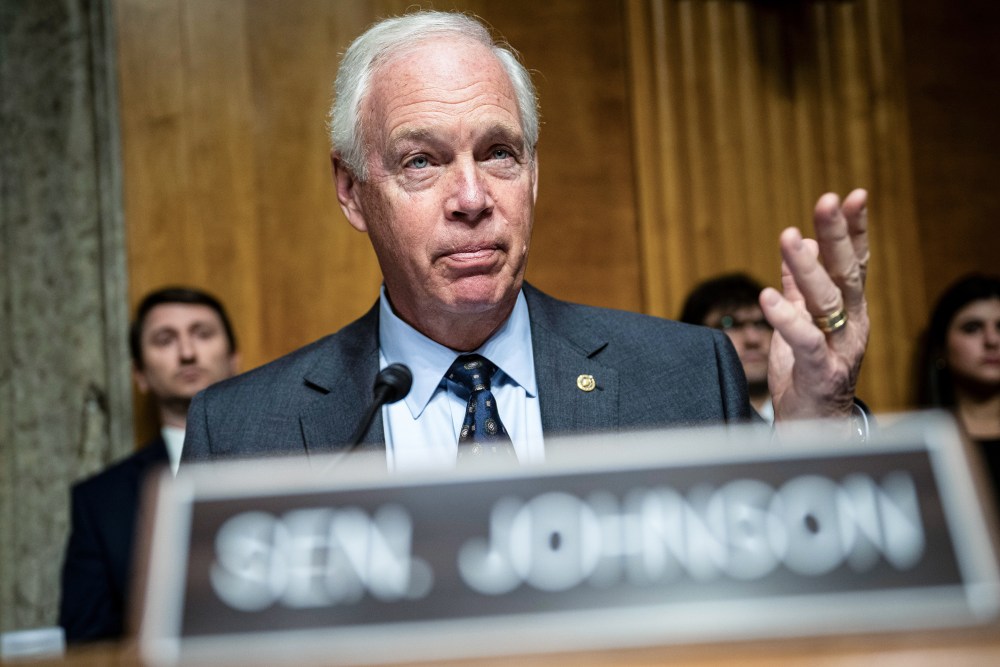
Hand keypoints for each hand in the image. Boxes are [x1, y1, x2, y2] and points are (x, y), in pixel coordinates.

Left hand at [760, 189, 869, 420]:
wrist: (815, 431)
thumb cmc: (808, 375)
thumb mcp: (802, 323)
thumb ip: (799, 287)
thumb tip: (798, 241)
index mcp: (849, 311)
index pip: (854, 263)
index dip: (854, 230)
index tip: (851, 195)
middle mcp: (852, 326)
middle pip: (846, 274)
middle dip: (838, 235)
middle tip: (828, 200)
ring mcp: (840, 350)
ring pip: (826, 302)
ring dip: (807, 267)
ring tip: (789, 237)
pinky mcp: (821, 374)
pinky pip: (804, 341)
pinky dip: (786, 318)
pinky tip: (768, 297)